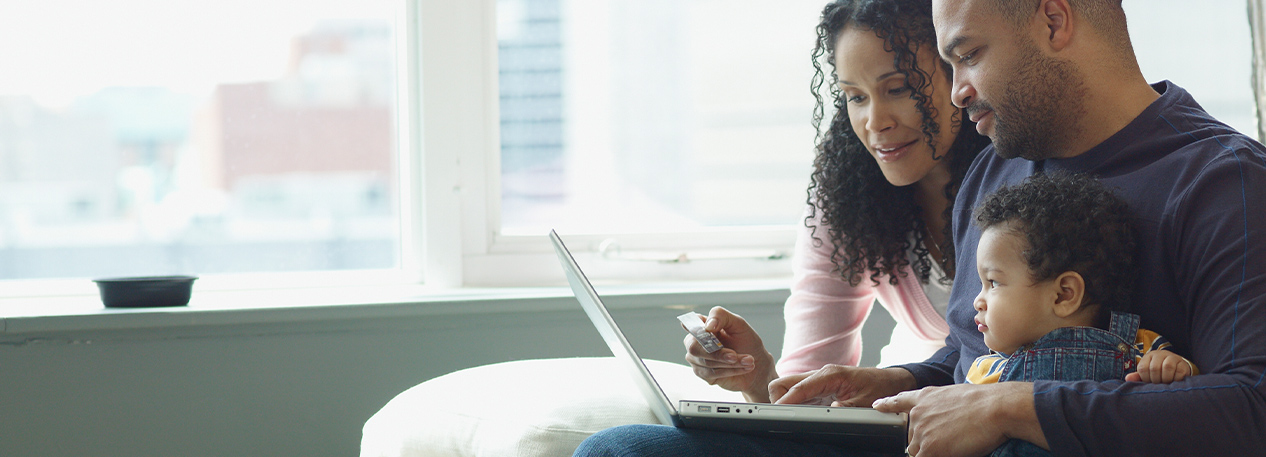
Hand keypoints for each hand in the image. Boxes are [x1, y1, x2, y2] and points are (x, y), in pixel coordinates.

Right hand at [683, 306, 775, 401]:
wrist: (757, 365)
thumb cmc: (746, 342)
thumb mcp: (739, 324)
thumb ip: (722, 317)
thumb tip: (708, 325)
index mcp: (702, 326)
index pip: (690, 323)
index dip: (695, 328)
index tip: (710, 329)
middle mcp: (695, 342)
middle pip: (695, 347)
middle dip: (718, 353)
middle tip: (735, 355)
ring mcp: (697, 359)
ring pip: (706, 362)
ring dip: (730, 363)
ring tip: (747, 360)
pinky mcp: (702, 374)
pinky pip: (711, 374)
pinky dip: (730, 371)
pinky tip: (742, 368)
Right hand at [769, 365, 916, 406]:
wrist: (890, 380)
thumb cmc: (879, 387)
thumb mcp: (865, 400)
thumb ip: (847, 407)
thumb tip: (831, 412)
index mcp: (830, 374)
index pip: (799, 387)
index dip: (786, 401)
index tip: (778, 414)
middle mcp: (820, 374)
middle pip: (784, 383)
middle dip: (779, 399)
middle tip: (786, 417)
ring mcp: (818, 380)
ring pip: (788, 387)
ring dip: (786, 401)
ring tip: (792, 418)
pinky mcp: (819, 387)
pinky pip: (798, 393)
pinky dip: (794, 403)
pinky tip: (800, 414)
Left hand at [873, 382, 1044, 456]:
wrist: (994, 408)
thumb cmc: (984, 401)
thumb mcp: (955, 396)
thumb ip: (940, 408)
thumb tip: (940, 421)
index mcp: (924, 398)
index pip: (900, 401)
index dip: (887, 404)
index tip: (877, 406)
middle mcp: (918, 414)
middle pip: (913, 437)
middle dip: (927, 442)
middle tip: (950, 438)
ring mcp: (921, 432)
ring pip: (917, 451)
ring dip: (932, 452)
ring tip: (955, 444)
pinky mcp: (930, 448)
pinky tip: (946, 453)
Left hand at [1125, 349, 1192, 382]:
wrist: (1177, 368)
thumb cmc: (1159, 373)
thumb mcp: (1147, 374)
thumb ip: (1138, 376)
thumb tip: (1127, 378)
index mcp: (1148, 357)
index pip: (1143, 368)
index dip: (1145, 379)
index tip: (1149, 383)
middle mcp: (1160, 354)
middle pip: (1154, 368)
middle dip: (1155, 380)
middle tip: (1158, 385)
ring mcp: (1172, 357)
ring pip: (1167, 367)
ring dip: (1166, 379)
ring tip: (1166, 384)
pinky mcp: (1183, 364)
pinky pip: (1179, 371)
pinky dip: (1176, 379)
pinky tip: (1174, 382)